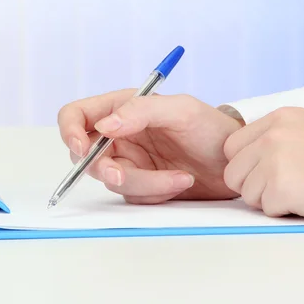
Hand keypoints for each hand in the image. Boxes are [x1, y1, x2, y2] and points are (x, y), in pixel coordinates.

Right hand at [57, 89, 243, 203]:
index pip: (76, 115)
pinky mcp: (140, 185)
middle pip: (86, 156)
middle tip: (123, 175)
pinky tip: (179, 182)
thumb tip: (104, 126)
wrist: (234, 163)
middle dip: (106, 169)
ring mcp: (128, 161)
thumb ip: (141, 111)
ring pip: (112, 180)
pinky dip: (155, 193)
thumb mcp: (181, 110)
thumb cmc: (211, 128)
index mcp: (121, 108)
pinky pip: (132, 196)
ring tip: (180, 177)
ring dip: (145, 183)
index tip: (82, 149)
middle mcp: (119, 135)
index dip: (69, 131)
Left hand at [223, 107, 303, 221]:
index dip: (245, 165)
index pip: (232, 146)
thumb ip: (275, 139)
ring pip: (247, 193)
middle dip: (252, 186)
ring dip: (268, 200)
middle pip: (233, 172)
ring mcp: (273, 161)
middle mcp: (270, 136)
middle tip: (281, 188)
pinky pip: (266, 209)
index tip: (264, 173)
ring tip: (300, 192)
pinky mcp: (280, 187)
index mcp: (277, 119)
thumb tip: (248, 161)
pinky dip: (284, 211)